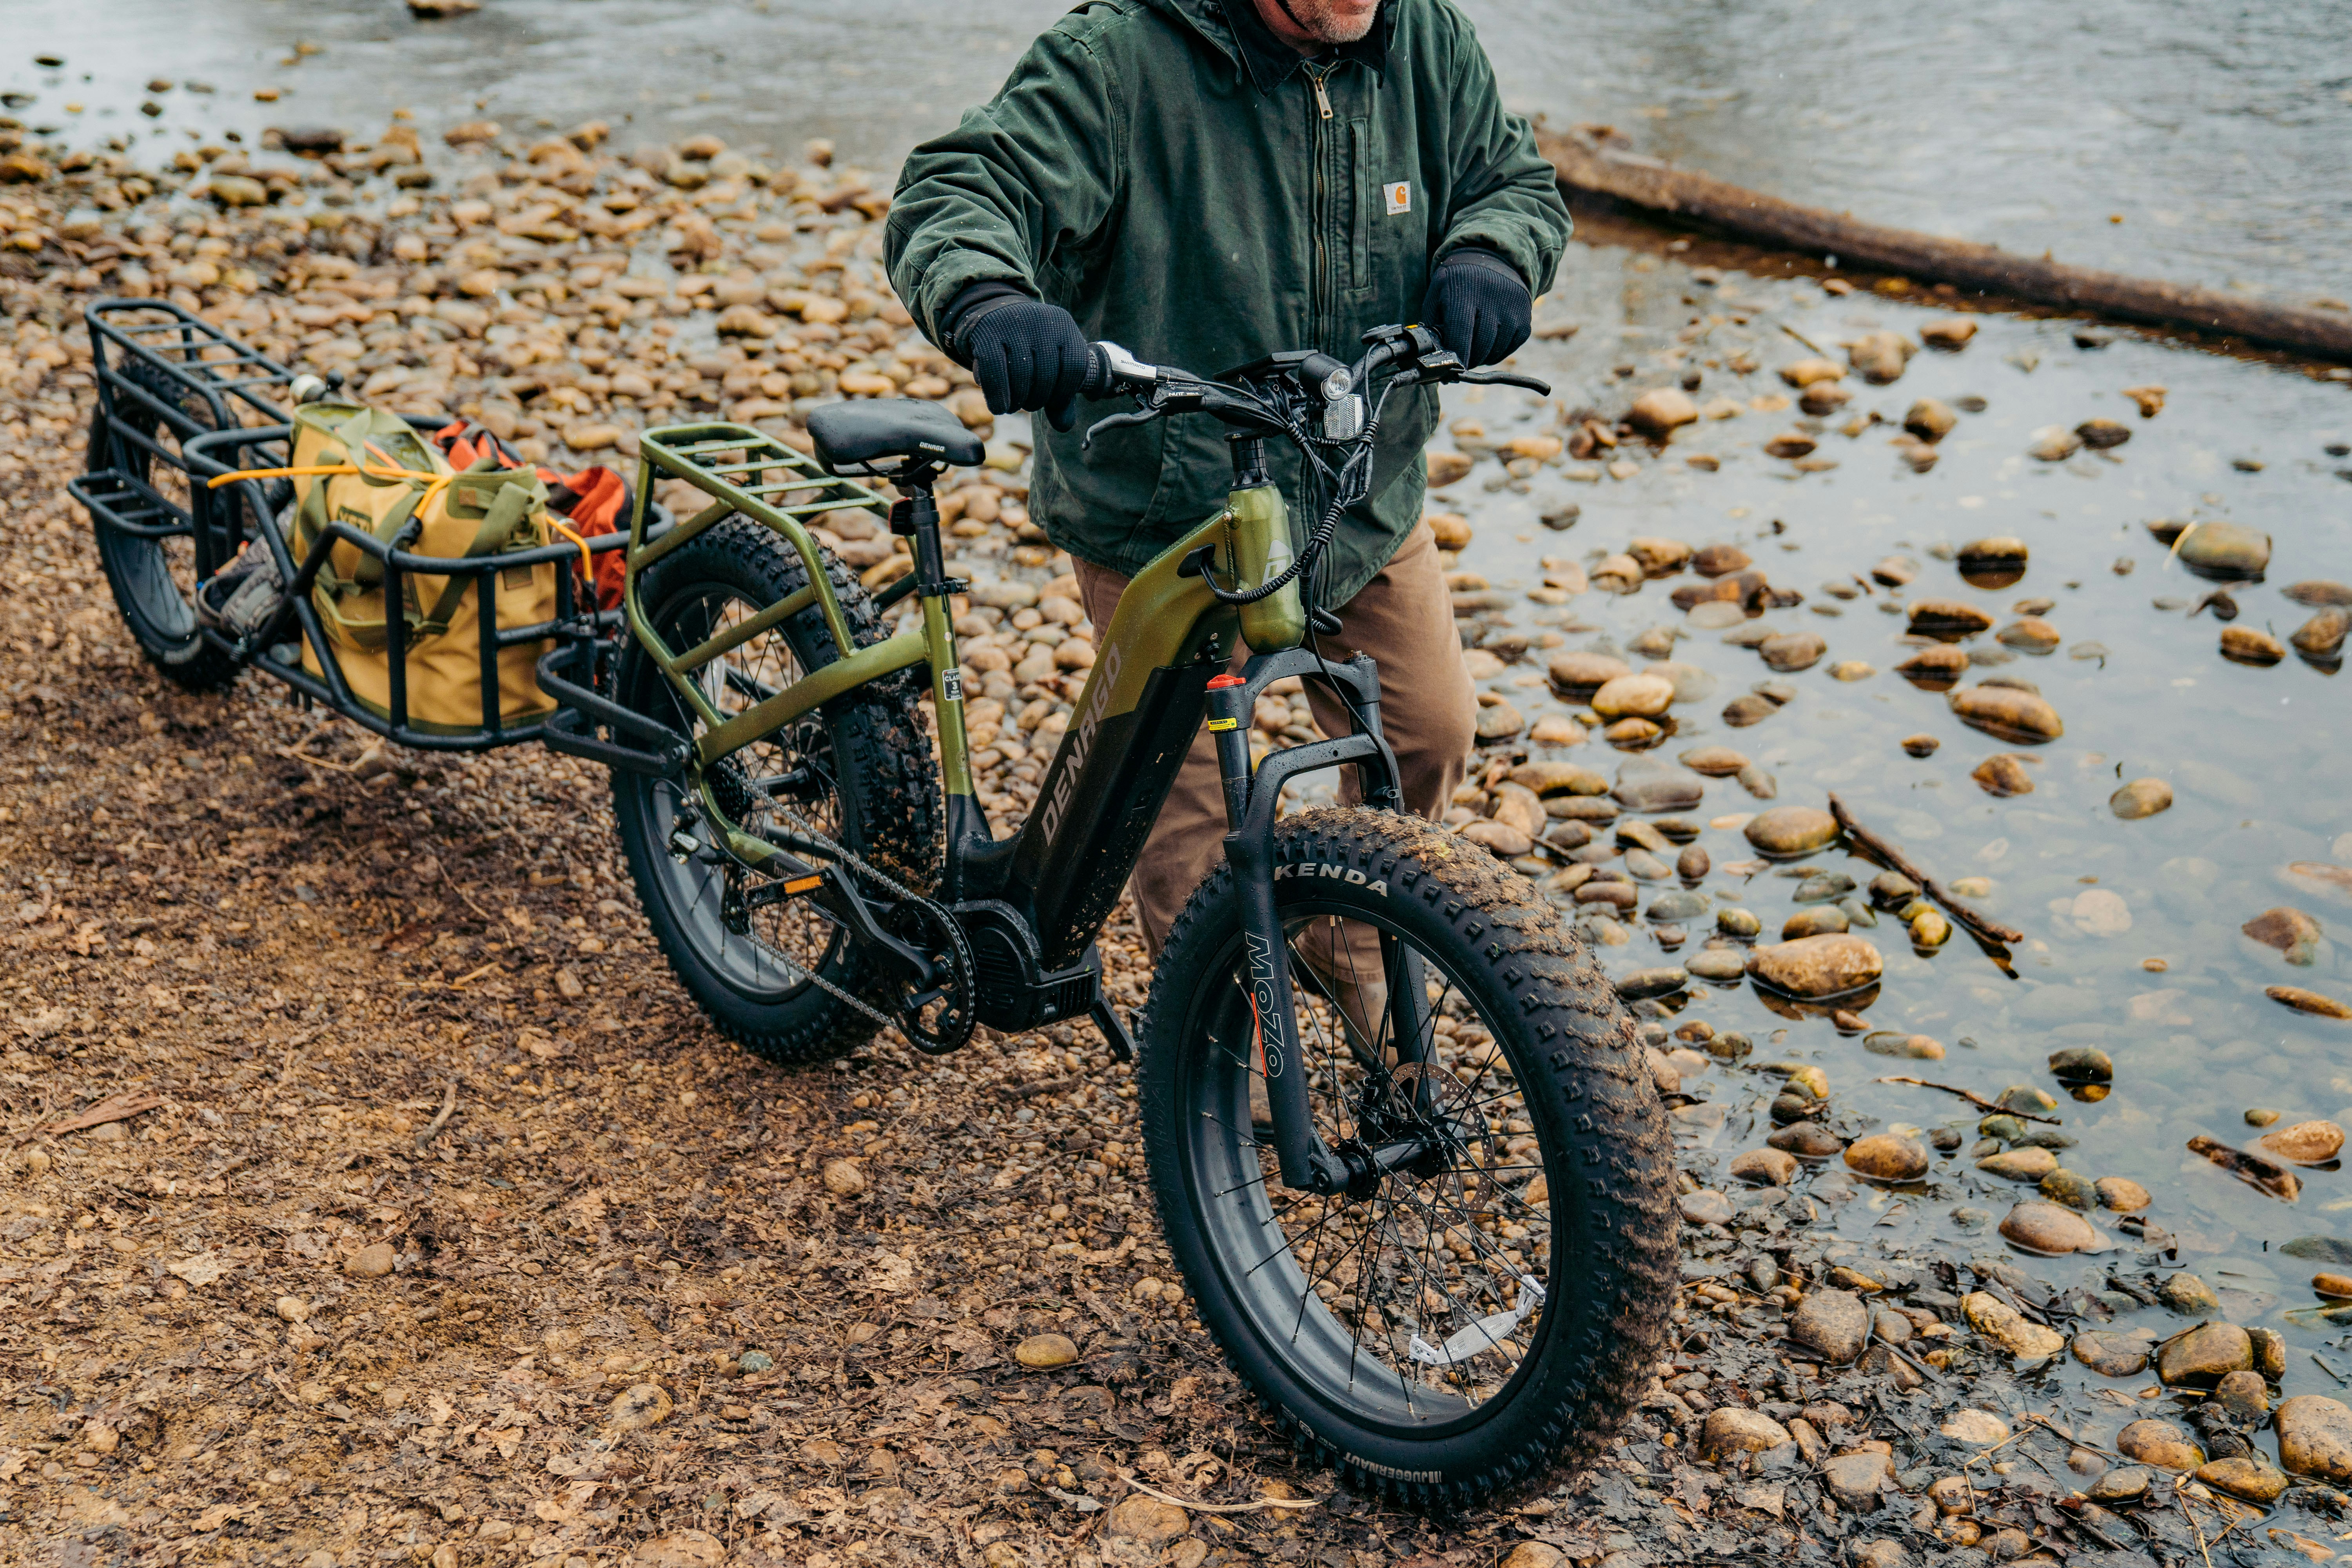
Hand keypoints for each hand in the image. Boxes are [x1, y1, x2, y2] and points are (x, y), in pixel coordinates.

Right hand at [956, 294, 1091, 431]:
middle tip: (1030, 405)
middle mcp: (1042, 321)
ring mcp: (1013, 324)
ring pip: (1022, 374)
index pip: (1076, 366)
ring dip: (1018, 400)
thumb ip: (1061, 396)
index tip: (1054, 404)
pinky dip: (998, 395)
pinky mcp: (987, 333)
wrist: (994, 314)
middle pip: (1047, 373)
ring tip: (1014, 406)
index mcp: (1064, 326)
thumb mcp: (1051, 365)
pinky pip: (994, 371)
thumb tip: (1064, 426)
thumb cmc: (1029, 347)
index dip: (1066, 393)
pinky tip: (1000, 407)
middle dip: (1039, 399)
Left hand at [1419, 249, 1530, 368]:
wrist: (1491, 260)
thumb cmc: (1457, 283)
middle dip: (1469, 359)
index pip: (1461, 332)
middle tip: (1461, 362)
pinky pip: (1512, 346)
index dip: (1456, 355)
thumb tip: (1433, 354)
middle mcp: (1492, 298)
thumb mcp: (1437, 293)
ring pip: (1497, 349)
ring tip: (1473, 353)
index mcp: (1465, 292)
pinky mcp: (1525, 315)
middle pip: (1481, 344)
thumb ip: (1431, 323)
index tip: (1451, 367)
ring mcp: (1512, 307)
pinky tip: (1489, 346)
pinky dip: (1499, 353)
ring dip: (1483, 358)